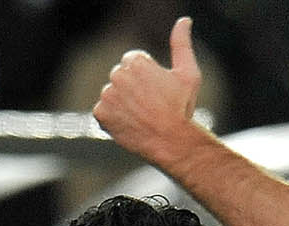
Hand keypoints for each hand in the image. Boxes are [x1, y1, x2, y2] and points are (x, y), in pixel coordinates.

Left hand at [93, 16, 203, 160]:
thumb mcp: (188, 74)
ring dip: (123, 103)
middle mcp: (117, 75)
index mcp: (136, 62)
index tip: (157, 92)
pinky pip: (104, 111)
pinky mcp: (100, 113)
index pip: (133, 62)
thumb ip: (181, 43)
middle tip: (151, 105)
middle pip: (121, 76)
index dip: (147, 77)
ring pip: (113, 94)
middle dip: (133, 88)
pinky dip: (114, 118)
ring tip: (141, 116)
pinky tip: (130, 124)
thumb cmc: (182, 109)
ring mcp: (107, 95)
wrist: (171, 142)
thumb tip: (184, 20)